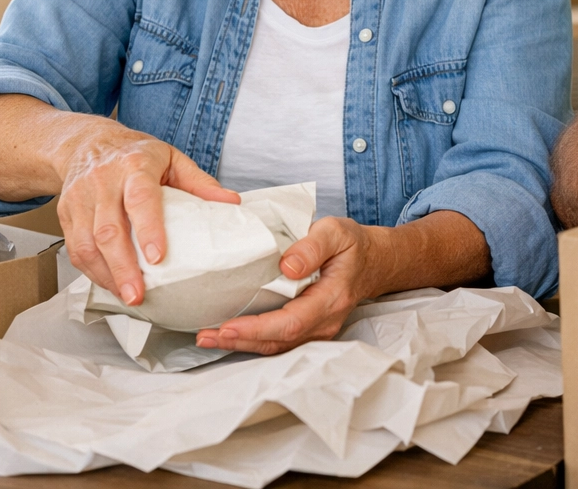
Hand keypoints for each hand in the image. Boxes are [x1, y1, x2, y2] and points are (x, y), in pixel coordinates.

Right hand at [55, 116, 239, 304]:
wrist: (86, 142)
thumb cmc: (135, 154)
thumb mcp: (172, 158)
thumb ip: (200, 183)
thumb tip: (231, 203)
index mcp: (134, 166)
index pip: (140, 200)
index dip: (148, 230)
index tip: (157, 257)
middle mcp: (104, 182)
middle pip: (109, 230)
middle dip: (123, 267)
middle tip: (138, 294)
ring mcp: (80, 198)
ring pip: (86, 243)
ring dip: (105, 275)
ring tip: (126, 295)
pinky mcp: (66, 213)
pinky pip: (74, 248)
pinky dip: (91, 271)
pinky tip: (109, 283)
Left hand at [196, 216, 385, 354]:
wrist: (372, 261)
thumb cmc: (352, 245)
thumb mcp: (336, 231)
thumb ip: (313, 246)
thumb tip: (287, 267)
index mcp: (332, 298)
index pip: (291, 323)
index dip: (258, 329)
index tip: (228, 326)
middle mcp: (325, 322)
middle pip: (279, 342)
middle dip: (240, 342)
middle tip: (206, 336)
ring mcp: (318, 330)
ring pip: (276, 346)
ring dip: (241, 344)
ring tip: (208, 337)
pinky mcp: (308, 330)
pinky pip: (278, 341)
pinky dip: (251, 340)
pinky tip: (229, 334)